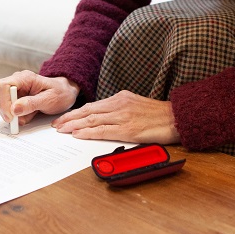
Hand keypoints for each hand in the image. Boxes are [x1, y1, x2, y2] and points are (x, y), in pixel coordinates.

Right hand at [0, 70, 79, 125]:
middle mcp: (15, 83)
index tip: (11, 115)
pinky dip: (11, 117)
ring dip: (7, 114)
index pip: (2, 85)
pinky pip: (4, 109)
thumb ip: (31, 103)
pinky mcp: (12, 100)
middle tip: (16, 121)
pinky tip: (23, 117)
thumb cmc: (59, 93)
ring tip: (24, 117)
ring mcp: (13, 91)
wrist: (64, 93)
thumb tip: (14, 109)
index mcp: (24, 78)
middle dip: (4, 110)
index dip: (3, 101)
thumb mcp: (49, 99)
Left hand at [52, 90, 179, 144]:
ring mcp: (123, 116)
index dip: (76, 113)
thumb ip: (120, 109)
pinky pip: (103, 131)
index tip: (64, 118)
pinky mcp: (128, 129)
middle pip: (87, 111)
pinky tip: (77, 134)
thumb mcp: (136, 105)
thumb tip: (103, 118)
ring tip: (61, 130)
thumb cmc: (159, 114)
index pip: (92, 106)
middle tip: (55, 125)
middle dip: (69, 118)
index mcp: (120, 98)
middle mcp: (119, 104)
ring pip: (92, 120)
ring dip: (73, 125)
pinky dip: (88, 132)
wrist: (179, 116)